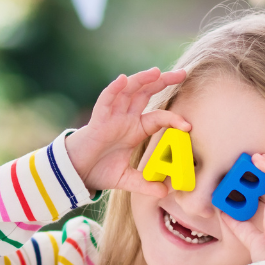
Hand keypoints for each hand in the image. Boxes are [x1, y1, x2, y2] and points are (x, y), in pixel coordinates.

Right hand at [65, 68, 190, 198]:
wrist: (76, 174)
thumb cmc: (98, 171)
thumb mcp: (126, 179)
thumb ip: (145, 184)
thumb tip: (163, 192)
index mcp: (135, 129)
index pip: (159, 117)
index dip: (174, 118)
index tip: (188, 126)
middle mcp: (125, 118)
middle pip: (146, 93)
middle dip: (163, 81)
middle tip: (182, 73)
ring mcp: (112, 116)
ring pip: (128, 91)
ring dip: (142, 79)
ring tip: (157, 72)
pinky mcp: (97, 120)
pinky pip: (106, 101)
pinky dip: (114, 89)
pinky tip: (122, 79)